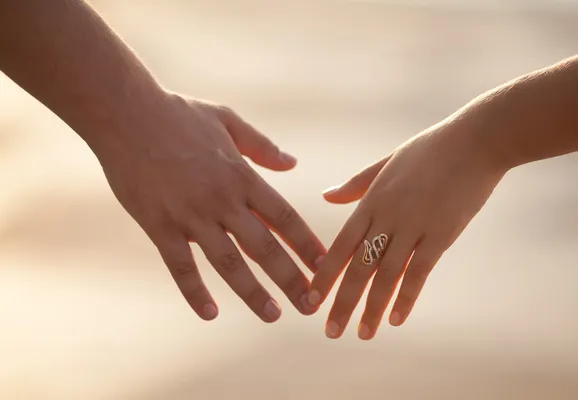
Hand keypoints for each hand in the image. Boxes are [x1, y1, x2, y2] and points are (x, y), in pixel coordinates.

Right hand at [92, 91, 325, 321]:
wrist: (126, 114)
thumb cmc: (178, 114)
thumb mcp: (228, 121)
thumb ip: (262, 146)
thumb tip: (293, 163)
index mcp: (242, 176)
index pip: (284, 217)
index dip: (306, 244)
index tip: (323, 266)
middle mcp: (222, 200)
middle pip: (264, 247)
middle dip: (290, 278)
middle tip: (310, 305)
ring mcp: (190, 215)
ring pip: (229, 263)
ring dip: (253, 292)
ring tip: (274, 315)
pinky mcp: (160, 225)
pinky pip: (181, 266)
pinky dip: (195, 291)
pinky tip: (210, 313)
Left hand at [307, 121, 505, 338]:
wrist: (475, 141)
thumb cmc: (429, 151)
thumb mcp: (385, 163)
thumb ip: (355, 185)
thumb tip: (326, 197)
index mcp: (372, 200)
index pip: (341, 244)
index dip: (325, 273)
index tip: (311, 299)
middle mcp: (387, 216)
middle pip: (359, 267)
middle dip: (342, 301)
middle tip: (330, 331)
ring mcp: (414, 226)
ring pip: (386, 275)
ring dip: (373, 308)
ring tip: (363, 334)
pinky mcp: (441, 234)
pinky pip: (419, 271)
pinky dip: (406, 297)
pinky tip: (396, 319)